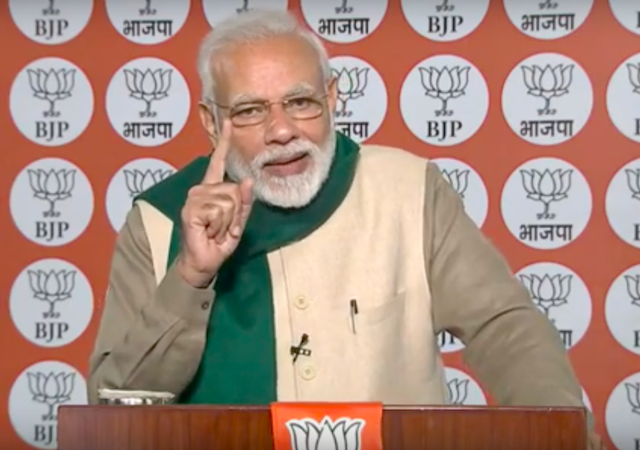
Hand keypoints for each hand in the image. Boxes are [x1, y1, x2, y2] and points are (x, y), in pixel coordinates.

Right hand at [177, 119, 253, 287]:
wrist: (204, 261)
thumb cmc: (219, 241)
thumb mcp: (238, 221)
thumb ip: (245, 202)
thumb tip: (248, 181)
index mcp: (213, 189)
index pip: (218, 161)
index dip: (224, 142)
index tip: (228, 121)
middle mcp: (202, 189)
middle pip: (234, 190)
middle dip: (236, 214)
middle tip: (223, 227)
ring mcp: (195, 198)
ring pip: (229, 201)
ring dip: (228, 222)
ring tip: (216, 230)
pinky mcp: (191, 209)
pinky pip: (219, 211)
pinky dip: (220, 226)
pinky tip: (209, 232)